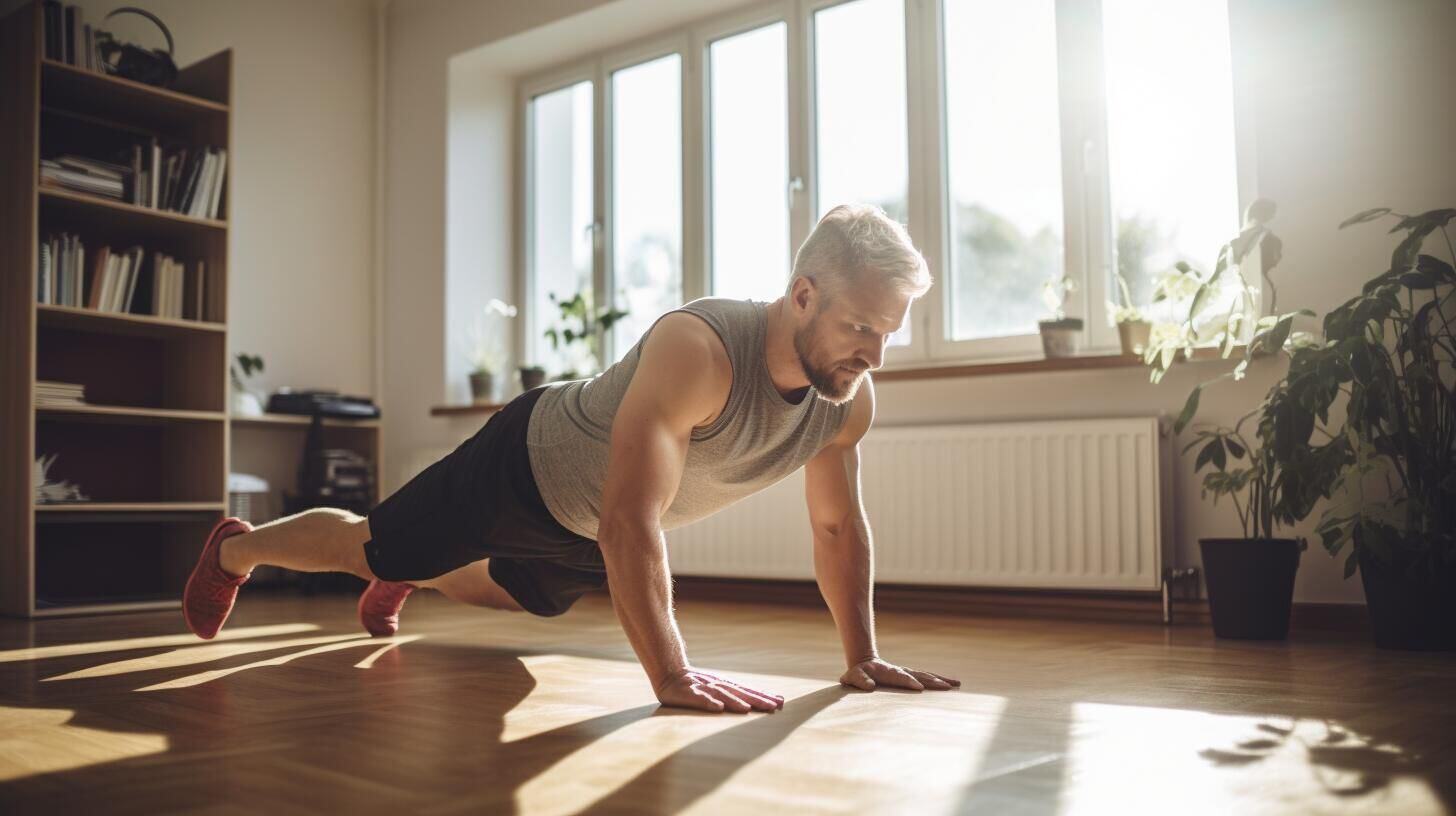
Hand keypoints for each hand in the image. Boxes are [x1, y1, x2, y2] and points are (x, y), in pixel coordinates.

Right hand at [654, 667, 785, 713]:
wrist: (669, 673)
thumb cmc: (695, 685)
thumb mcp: (715, 689)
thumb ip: (732, 696)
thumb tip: (753, 705)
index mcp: (725, 686)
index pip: (748, 691)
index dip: (764, 696)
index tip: (781, 702)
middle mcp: (717, 685)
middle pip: (740, 693)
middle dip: (757, 699)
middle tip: (774, 706)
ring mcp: (703, 688)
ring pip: (722, 695)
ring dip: (735, 702)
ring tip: (748, 709)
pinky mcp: (688, 693)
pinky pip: (699, 698)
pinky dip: (708, 702)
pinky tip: (718, 708)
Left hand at [839, 657, 959, 691]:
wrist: (864, 664)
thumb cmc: (857, 673)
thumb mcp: (853, 677)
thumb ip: (860, 681)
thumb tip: (870, 686)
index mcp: (890, 673)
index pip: (902, 678)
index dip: (910, 682)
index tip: (919, 687)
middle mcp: (902, 672)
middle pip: (920, 676)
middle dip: (933, 681)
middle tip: (948, 686)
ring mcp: (908, 674)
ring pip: (927, 676)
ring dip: (941, 681)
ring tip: (956, 684)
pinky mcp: (911, 677)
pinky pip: (927, 679)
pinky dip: (939, 682)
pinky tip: (952, 685)